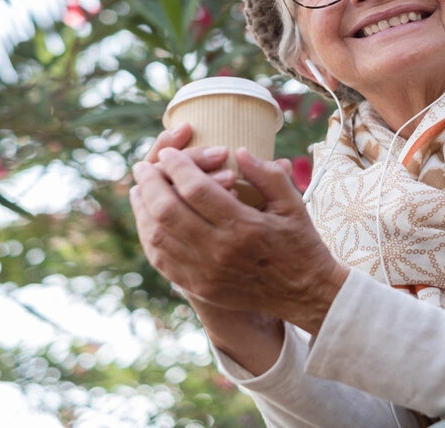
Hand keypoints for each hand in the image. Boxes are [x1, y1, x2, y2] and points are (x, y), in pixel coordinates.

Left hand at [130, 142, 347, 335]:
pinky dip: (149, 236)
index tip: (169, 153)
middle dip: (151, 183)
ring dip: (143, 209)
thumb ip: (267, 175)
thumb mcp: (293, 204)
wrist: (304, 293)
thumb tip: (239, 151)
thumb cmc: (300, 243)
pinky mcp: (198, 287)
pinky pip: (161, 260)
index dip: (177, 166)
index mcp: (244, 226)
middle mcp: (219, 251)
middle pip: (168, 210)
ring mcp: (205, 272)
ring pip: (158, 236)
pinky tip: (148, 220)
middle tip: (143, 166)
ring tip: (140, 190)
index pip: (196, 189)